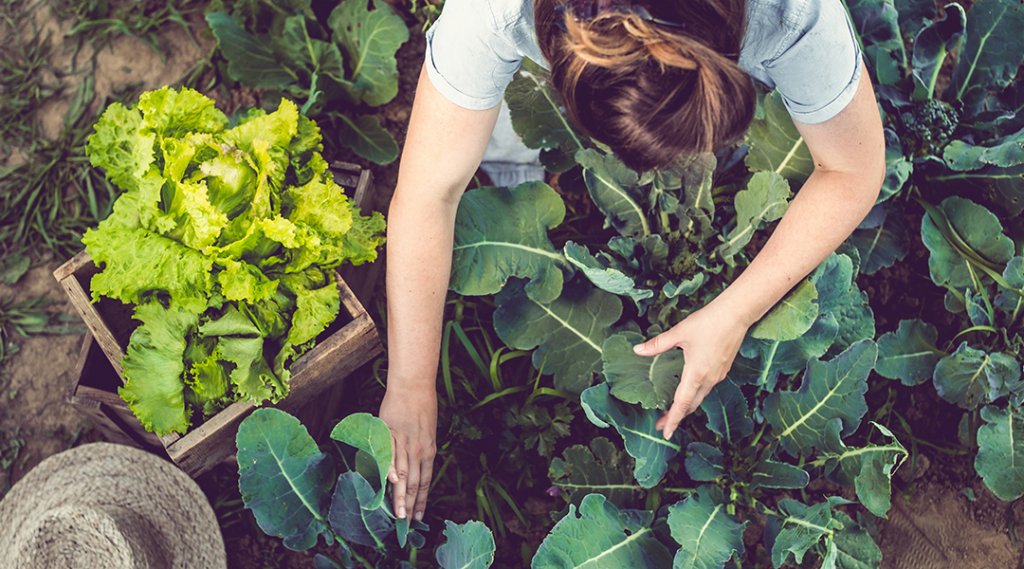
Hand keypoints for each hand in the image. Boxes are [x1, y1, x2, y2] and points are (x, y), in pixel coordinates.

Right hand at [378, 382, 437, 521]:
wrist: (413, 385)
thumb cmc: (421, 406)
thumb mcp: (427, 431)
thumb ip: (421, 450)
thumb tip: (415, 468)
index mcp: (429, 450)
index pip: (426, 481)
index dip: (422, 500)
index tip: (418, 517)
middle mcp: (418, 450)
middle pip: (414, 483)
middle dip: (410, 505)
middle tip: (406, 525)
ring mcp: (405, 443)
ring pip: (402, 474)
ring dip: (400, 496)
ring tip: (397, 514)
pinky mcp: (390, 434)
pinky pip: (389, 456)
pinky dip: (389, 470)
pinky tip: (389, 484)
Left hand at [633, 298, 752, 439]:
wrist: (737, 314)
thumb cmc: (708, 322)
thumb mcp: (679, 333)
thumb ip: (657, 344)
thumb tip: (637, 350)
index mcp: (696, 373)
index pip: (682, 404)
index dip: (673, 419)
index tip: (665, 433)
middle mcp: (709, 379)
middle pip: (691, 405)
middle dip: (677, 417)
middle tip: (662, 425)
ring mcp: (718, 375)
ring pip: (700, 397)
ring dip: (686, 406)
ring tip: (672, 410)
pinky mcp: (723, 369)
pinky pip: (707, 388)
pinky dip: (696, 395)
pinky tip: (689, 390)